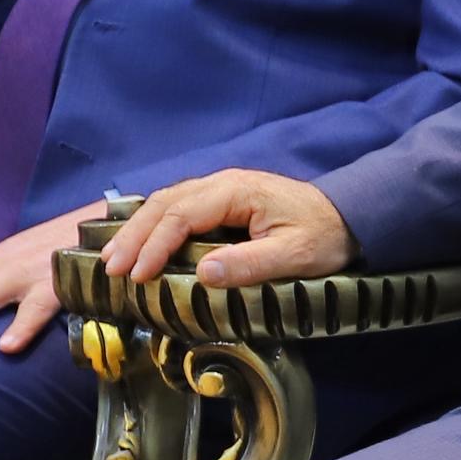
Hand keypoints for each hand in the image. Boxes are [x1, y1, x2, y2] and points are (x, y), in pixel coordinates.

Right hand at [96, 169, 351, 289]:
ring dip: (137, 230)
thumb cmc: (325, 237)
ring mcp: (219, 188)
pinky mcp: (221, 200)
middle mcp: (222, 183)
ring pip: (165, 203)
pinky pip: (177, 208)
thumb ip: (251, 264)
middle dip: (133, 237)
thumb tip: (202, 274)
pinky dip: (152, 226)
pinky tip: (138, 245)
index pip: (182, 216)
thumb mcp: (296, 256)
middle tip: (110, 270)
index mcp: (237, 192)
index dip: (154, 246)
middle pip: (164, 205)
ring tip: (113, 261)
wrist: (351, 217)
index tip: (137, 276)